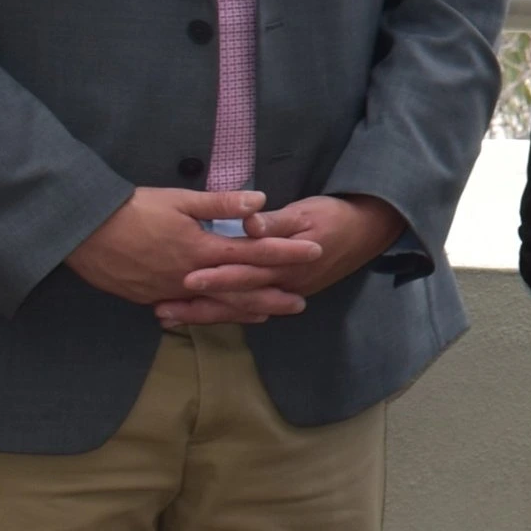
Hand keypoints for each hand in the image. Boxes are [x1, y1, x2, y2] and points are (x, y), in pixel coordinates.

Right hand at [65, 186, 317, 311]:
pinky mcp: (150, 298)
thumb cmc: (133, 209)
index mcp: (202, 248)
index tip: (314, 252)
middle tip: (302, 302)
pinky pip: (189, 309)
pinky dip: (212, 313)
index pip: (254, 252)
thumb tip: (260, 200)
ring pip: (216, 305)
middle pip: (240, 290)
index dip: (286, 252)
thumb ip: (221, 203)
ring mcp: (170, 291)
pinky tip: (223, 314)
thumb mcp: (179, 200)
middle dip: (273, 296)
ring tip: (271, 314)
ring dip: (245, 310)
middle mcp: (190, 276)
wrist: (83, 231)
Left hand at [149, 195, 404, 327]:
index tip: (185, 279)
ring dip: (204, 314)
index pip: (245, 272)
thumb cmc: (334, 216)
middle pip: (235, 299)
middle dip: (199, 306)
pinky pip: (249, 308)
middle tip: (163, 310)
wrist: (368, 232)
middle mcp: (282, 283)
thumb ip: (276, 221)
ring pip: (238, 308)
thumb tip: (249, 222)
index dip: (216, 276)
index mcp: (285, 262)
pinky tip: (201, 316)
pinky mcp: (284, 292)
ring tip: (170, 319)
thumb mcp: (307, 211)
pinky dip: (223, 313)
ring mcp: (283, 292)